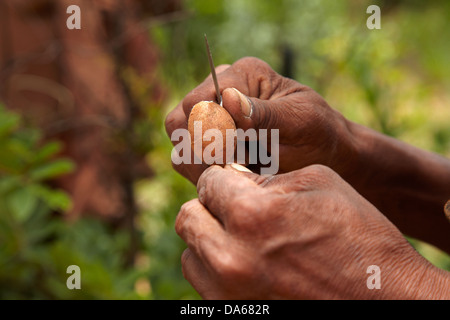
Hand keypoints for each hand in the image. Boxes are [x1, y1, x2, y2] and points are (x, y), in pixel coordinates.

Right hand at [165, 57, 356, 183]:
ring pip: (180, 144)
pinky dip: (204, 173)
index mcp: (242, 75)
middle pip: (179, 121)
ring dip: (204, 164)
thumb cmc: (317, 133)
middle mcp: (219, 91)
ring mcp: (210, 118)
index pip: (197, 101)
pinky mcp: (208, 142)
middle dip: (204, 149)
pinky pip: (186, 161)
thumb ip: (265, 113)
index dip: (210, 131)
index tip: (236, 151)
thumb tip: (227, 98)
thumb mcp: (299, 121)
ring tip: (240, 169)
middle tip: (238, 163)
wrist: (321, 155)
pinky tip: (233, 175)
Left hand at [175, 164, 448, 298]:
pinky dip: (216, 267)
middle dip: (210, 206)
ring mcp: (229, 293)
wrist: (385, 299)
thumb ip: (266, 177)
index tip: (235, 182)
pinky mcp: (233, 312)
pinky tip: (247, 262)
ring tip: (243, 238)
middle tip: (235, 207)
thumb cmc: (358, 237)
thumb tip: (235, 179)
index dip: (224, 178)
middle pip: (188, 217)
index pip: (207, 182)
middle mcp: (230, 257)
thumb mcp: (318, 183)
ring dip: (210, 239)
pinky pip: (204, 282)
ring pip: (191, 252)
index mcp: (251, 214)